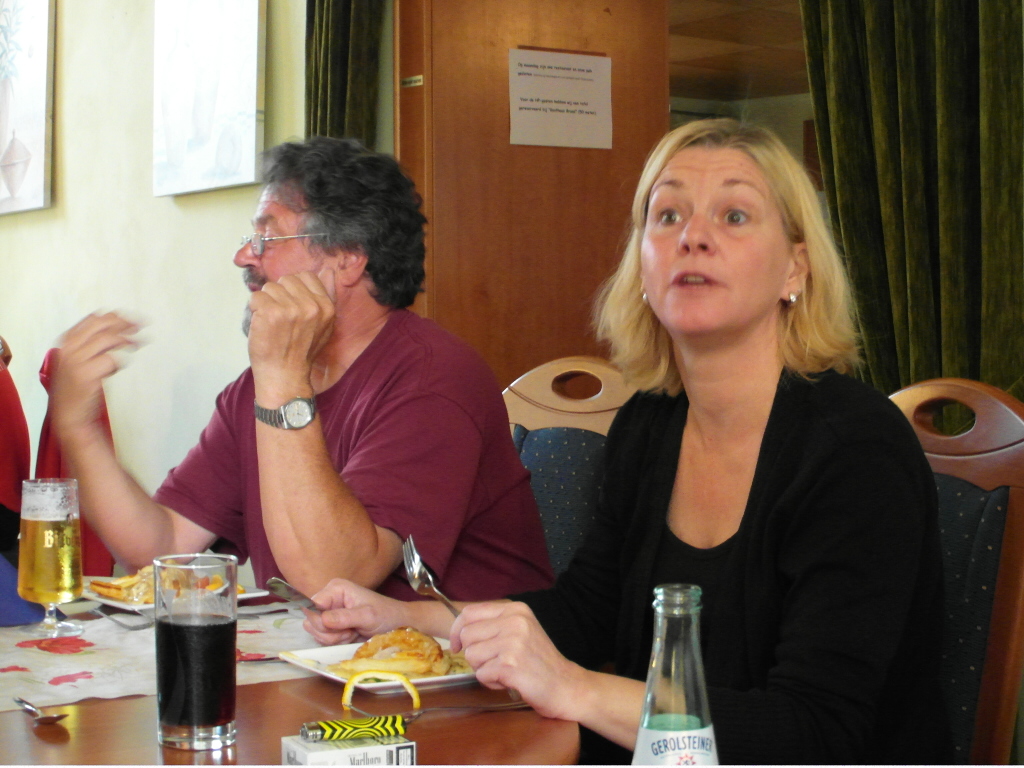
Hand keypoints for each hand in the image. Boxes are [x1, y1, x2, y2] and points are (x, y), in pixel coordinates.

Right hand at [52, 313, 139, 439]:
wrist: (69, 416)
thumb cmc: (77, 390)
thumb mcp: (79, 361)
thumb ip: (93, 345)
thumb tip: (119, 328)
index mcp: (65, 342)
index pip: (92, 319)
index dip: (113, 317)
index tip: (130, 318)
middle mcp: (68, 349)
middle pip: (100, 325)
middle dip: (123, 322)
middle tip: (140, 325)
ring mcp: (75, 361)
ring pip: (106, 339)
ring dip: (126, 339)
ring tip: (139, 342)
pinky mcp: (85, 375)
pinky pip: (110, 359)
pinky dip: (120, 361)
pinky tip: (121, 365)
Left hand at [247, 266, 335, 395]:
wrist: (285, 376)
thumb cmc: (301, 352)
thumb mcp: (324, 325)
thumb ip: (325, 298)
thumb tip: (327, 271)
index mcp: (326, 307)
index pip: (306, 276)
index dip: (294, 289)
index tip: (290, 305)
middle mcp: (311, 306)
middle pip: (286, 279)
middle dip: (279, 295)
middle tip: (280, 318)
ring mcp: (291, 309)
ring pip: (269, 287)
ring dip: (265, 302)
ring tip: (271, 323)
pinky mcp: (271, 312)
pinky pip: (256, 297)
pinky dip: (254, 310)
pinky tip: (262, 325)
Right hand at [303, 578, 411, 645]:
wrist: (397, 624)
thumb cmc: (385, 615)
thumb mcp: (367, 615)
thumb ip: (345, 617)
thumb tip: (322, 619)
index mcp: (335, 589)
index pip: (312, 606)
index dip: (321, 621)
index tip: (341, 627)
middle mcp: (329, 599)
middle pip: (312, 621)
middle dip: (331, 632)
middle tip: (351, 630)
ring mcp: (329, 613)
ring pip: (316, 633)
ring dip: (335, 638)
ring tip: (353, 632)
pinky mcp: (331, 627)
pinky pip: (323, 639)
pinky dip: (337, 642)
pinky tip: (351, 636)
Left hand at [451, 601, 588, 720]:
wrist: (566, 685)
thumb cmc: (538, 661)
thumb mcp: (520, 630)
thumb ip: (494, 624)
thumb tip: (458, 631)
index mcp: (515, 609)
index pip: (469, 613)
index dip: (456, 631)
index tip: (457, 645)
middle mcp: (514, 621)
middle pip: (467, 635)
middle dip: (474, 653)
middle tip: (495, 662)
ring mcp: (513, 642)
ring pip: (471, 656)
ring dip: (483, 669)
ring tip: (505, 671)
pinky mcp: (511, 665)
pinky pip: (481, 675)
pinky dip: (492, 683)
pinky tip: (510, 681)